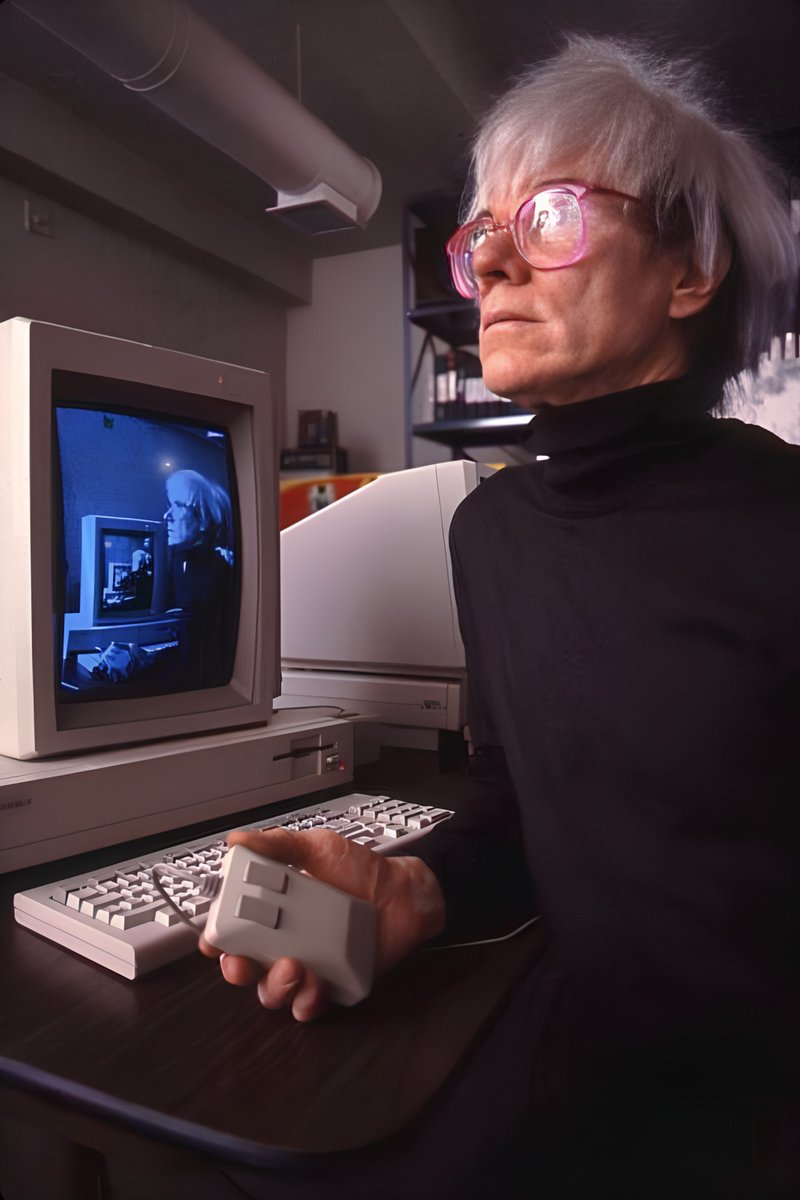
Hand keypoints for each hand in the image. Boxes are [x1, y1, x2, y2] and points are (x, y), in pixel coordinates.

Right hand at [198, 827, 444, 1020]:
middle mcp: (283, 943)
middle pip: (244, 968)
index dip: (217, 939)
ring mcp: (306, 967)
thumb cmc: (361, 870)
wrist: (403, 893)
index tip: (213, 940)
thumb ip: (278, 844)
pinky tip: (316, 985)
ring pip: (273, 992)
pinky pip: (308, 1005)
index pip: (232, 931)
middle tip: (245, 961)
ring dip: (275, 986)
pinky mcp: (331, 986)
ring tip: (293, 968)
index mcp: (272, 911)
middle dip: (237, 970)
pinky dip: (306, 1001)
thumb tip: (237, 840)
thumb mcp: (318, 848)